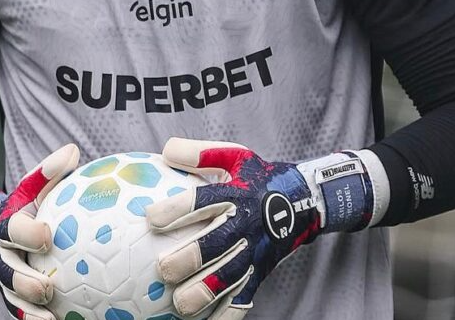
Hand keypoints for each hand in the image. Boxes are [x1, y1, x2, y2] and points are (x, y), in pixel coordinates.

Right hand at [0, 144, 79, 319]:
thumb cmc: (27, 206)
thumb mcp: (33, 187)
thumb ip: (50, 172)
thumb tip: (72, 151)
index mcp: (5, 226)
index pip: (13, 230)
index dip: (27, 233)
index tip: (47, 235)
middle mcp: (1, 256)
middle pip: (8, 272)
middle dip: (24, 281)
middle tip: (46, 288)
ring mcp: (5, 279)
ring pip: (13, 298)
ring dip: (29, 310)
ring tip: (51, 319)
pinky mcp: (14, 296)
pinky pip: (23, 312)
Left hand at [145, 138, 372, 319]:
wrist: (303, 200)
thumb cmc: (257, 176)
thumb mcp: (234, 155)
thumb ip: (200, 153)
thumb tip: (165, 151)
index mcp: (236, 194)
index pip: (204, 200)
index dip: (178, 209)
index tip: (151, 218)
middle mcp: (246, 224)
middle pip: (218, 244)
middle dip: (191, 258)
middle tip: (163, 270)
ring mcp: (255, 251)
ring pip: (231, 276)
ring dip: (206, 291)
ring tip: (180, 304)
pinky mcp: (261, 271)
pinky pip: (245, 297)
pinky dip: (227, 312)